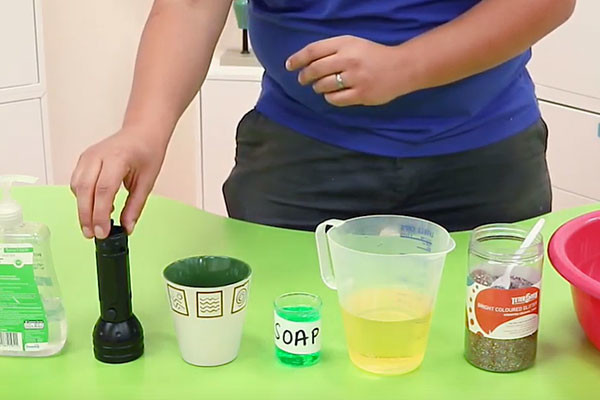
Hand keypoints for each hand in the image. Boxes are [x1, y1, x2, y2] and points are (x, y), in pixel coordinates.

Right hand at [70, 127, 166, 238]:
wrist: (141, 132)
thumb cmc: (147, 152)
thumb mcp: (147, 182)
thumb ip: (135, 206)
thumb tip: (127, 228)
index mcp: (118, 158)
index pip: (103, 190)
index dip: (100, 214)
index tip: (102, 232)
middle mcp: (98, 155)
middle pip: (85, 190)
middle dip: (86, 216)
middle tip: (93, 235)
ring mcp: (88, 156)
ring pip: (77, 187)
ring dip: (83, 209)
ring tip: (94, 225)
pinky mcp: (83, 160)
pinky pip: (77, 182)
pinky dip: (83, 198)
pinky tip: (96, 208)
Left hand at [286, 35, 419, 106]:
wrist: (402, 67)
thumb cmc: (374, 56)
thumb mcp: (353, 44)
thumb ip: (332, 50)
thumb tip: (306, 63)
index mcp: (345, 43)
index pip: (313, 50)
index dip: (298, 59)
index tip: (289, 66)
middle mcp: (349, 59)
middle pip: (315, 70)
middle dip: (305, 76)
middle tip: (303, 80)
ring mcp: (355, 78)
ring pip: (323, 86)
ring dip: (317, 87)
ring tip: (321, 86)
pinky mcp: (361, 94)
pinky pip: (335, 99)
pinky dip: (329, 98)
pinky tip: (333, 94)